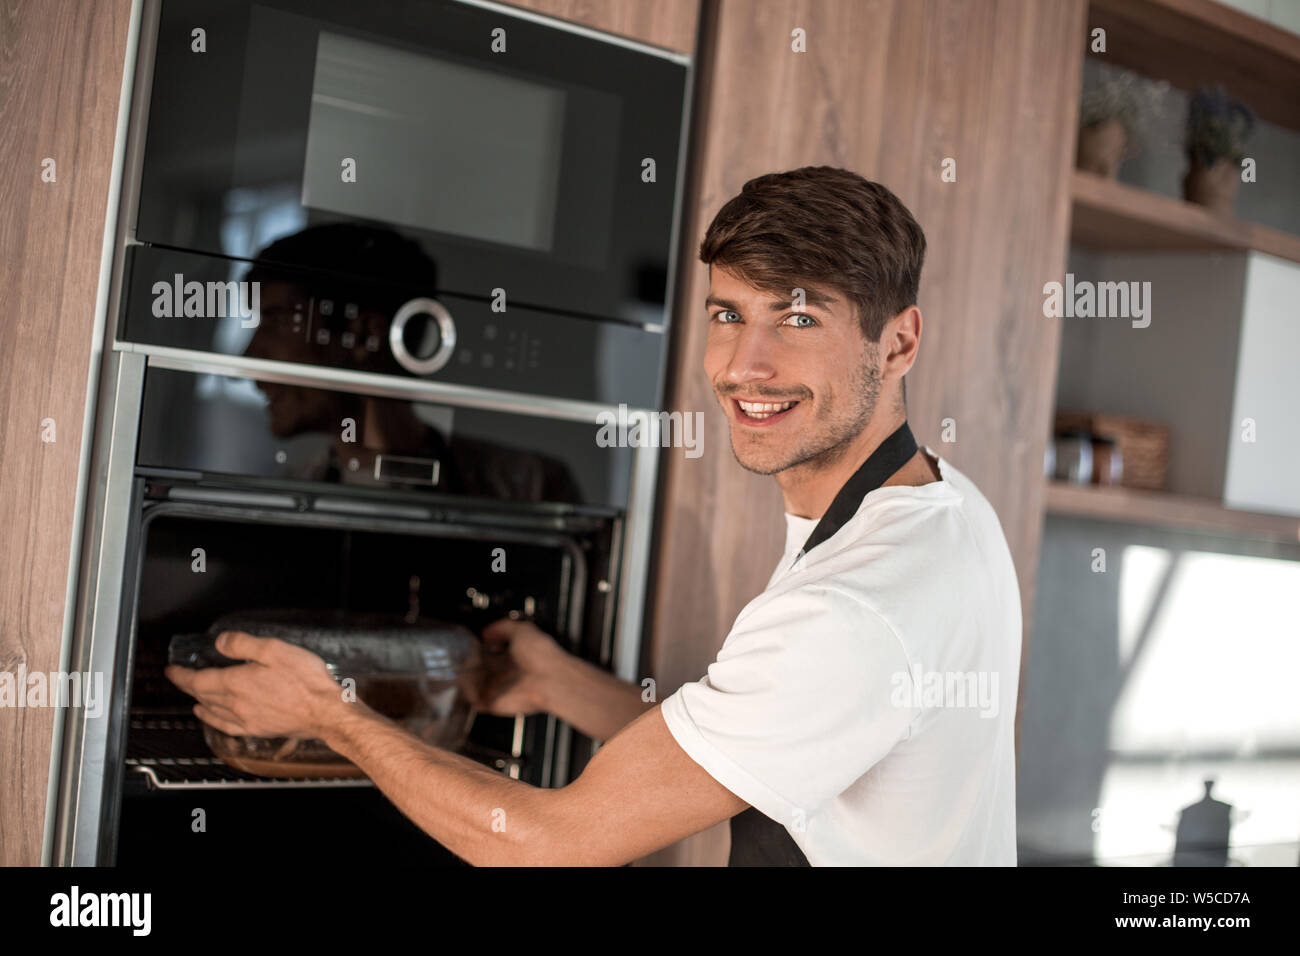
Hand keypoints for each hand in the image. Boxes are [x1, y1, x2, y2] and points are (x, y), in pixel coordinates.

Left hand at [165, 631, 352, 738]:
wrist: (325, 712)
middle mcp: (236, 704)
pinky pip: (225, 725)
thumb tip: (221, 642)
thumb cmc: (306, 681)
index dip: (181, 675)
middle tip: (179, 678)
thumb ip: (244, 645)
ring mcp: (245, 719)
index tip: (172, 670)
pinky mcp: (256, 729)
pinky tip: (211, 717)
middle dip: (187, 686)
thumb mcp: (276, 650)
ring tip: (192, 695)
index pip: (198, 680)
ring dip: (198, 701)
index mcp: (237, 683)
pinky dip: (211, 719)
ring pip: (211, 710)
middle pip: (202, 695)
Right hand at [468, 619, 565, 717]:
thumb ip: (503, 627)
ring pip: (478, 685)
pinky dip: (470, 698)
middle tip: (460, 658)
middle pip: (484, 668)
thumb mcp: (523, 630)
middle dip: (471, 664)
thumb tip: (488, 631)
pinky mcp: (496, 703)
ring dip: (467, 681)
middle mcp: (509, 672)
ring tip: (458, 672)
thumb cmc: (542, 656)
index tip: (470, 643)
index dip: (482, 646)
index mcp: (516, 654)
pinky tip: (465, 688)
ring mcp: (502, 688)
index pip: (494, 650)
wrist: (549, 682)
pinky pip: (478, 703)